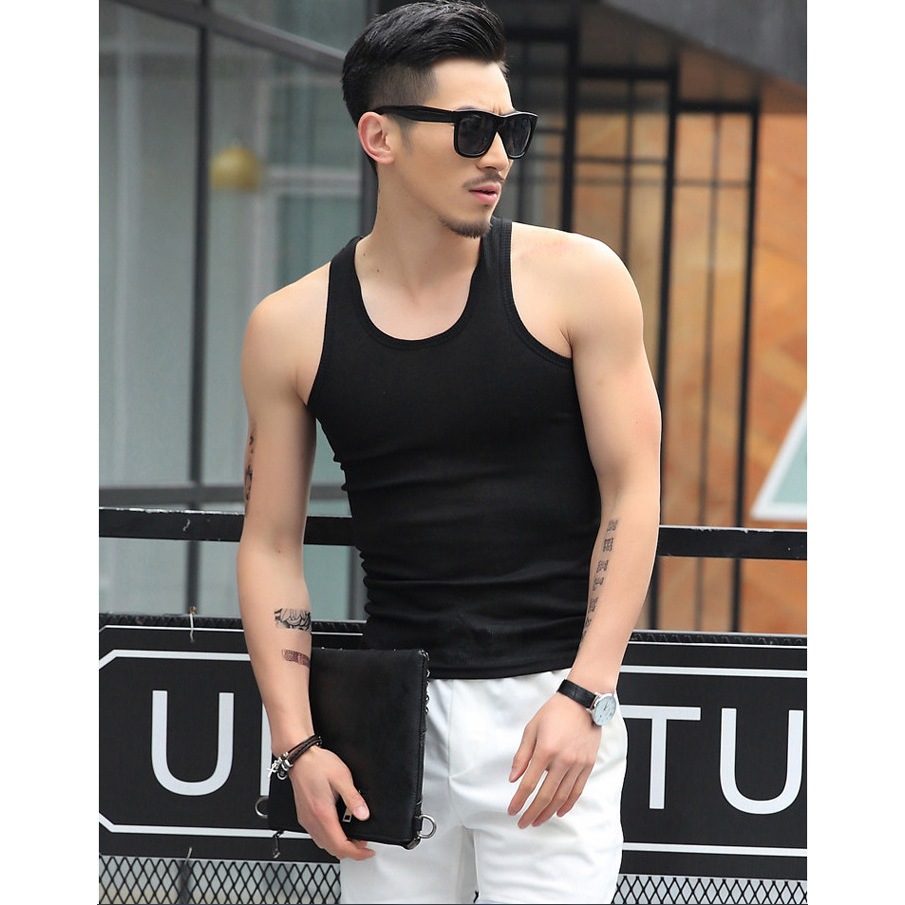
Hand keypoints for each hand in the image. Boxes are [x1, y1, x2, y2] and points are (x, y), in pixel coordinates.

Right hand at [288, 746, 375, 859]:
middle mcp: (312, 821)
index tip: (368, 851)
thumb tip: (364, 815)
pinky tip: (337, 828)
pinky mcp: (304, 816)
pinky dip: (329, 838)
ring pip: (323, 845)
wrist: (299, 758)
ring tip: (352, 836)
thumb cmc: (318, 765)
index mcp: (323, 814)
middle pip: (332, 850)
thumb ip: (354, 799)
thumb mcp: (342, 777)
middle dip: (350, 851)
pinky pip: (317, 836)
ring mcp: (306, 820)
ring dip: (339, 846)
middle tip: (363, 843)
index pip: (341, 846)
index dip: (357, 853)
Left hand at [507, 692, 600, 827]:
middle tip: (523, 823)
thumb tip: (514, 778)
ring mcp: (577, 764)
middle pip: (545, 795)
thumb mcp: (531, 729)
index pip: (529, 784)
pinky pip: (578, 790)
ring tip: (538, 820)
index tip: (512, 810)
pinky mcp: (588, 765)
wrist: (582, 702)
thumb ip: (522, 755)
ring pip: (562, 797)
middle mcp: (563, 760)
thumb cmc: (555, 712)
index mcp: (546, 750)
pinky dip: (568, 804)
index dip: (519, 800)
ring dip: (549, 812)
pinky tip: (559, 811)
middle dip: (532, 812)